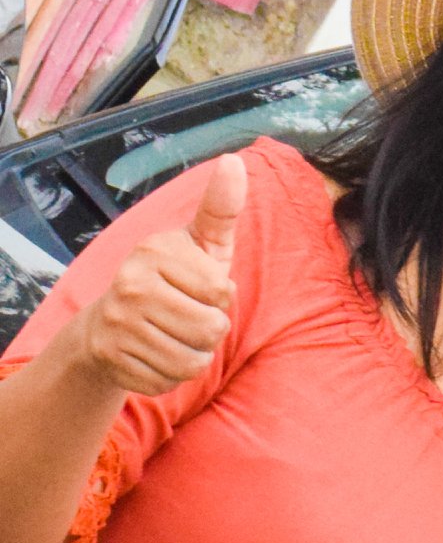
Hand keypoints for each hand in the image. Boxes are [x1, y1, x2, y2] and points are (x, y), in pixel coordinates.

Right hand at [72, 153, 244, 395]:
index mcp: (155, 251)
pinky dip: (170, 376)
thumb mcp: (201, 244)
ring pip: (193, 362)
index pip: (223, 292)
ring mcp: (117, 322)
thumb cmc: (173, 280)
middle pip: (212, 331)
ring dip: (194, 357)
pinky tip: (153, 355)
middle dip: (211, 333)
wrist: (107, 325)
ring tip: (173, 337)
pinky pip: (168, 381)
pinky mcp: (110, 358)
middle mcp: (130, 283)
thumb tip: (234, 161)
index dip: (221, 298)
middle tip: (187, 318)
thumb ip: (221, 208)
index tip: (197, 288)